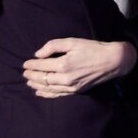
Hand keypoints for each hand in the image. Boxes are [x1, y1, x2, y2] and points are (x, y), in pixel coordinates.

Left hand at [22, 38, 136, 98]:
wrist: (112, 61)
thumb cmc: (93, 48)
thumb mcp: (73, 41)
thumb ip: (53, 46)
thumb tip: (38, 54)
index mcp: (64, 64)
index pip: (42, 66)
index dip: (31, 65)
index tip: (25, 63)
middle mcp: (65, 78)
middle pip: (43, 78)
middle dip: (32, 75)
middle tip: (24, 72)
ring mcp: (70, 87)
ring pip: (48, 88)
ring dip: (36, 85)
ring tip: (29, 81)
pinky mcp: (76, 91)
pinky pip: (57, 95)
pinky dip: (46, 94)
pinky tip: (39, 92)